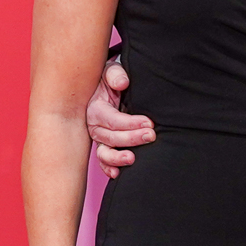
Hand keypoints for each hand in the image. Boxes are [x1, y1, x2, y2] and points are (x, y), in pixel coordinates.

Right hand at [87, 60, 153, 175]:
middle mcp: (94, 125)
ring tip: (132, 159)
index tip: (149, 123)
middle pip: (110, 137)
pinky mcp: (105, 145)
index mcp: (95, 108)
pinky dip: (109, 168)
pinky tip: (117, 174)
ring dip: (117, 158)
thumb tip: (123, 82)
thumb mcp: (110, 70)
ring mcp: (99, 138)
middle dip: (131, 138)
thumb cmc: (111, 79)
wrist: (107, 86)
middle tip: (151, 136)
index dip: (130, 123)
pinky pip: (104, 160)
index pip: (112, 119)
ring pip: (104, 152)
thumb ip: (115, 74)